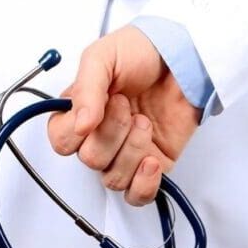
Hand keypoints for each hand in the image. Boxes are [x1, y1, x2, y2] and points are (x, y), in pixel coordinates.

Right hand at [47, 27, 196, 205]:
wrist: (185, 56)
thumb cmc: (142, 52)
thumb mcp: (104, 57)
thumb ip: (86, 90)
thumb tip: (79, 125)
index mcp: (81, 113)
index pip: (61, 142)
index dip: (77, 130)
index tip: (101, 105)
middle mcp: (101, 136)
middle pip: (90, 160)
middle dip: (111, 132)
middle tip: (127, 106)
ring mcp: (128, 152)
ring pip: (113, 178)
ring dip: (131, 150)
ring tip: (145, 122)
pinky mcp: (155, 162)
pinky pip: (138, 194)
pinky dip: (143, 184)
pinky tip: (152, 160)